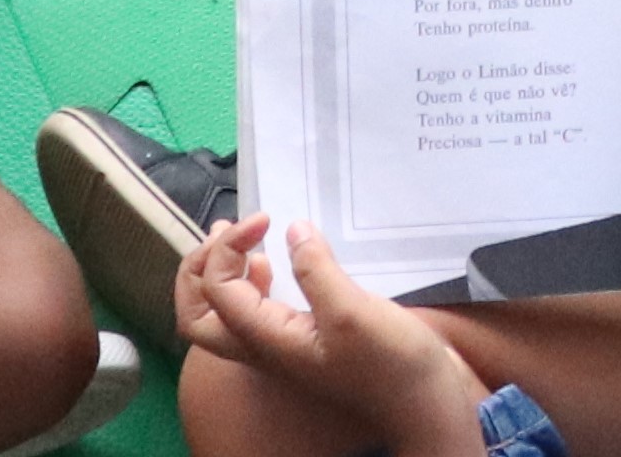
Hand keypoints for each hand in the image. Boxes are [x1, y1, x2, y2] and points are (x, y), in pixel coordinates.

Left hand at [176, 217, 487, 456]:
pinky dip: (251, 283)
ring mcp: (282, 346)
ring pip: (224, 315)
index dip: (228, 248)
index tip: (265, 219)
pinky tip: (274, 264)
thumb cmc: (389, 364)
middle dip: (200, 268)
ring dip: (221, 273)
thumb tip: (291, 230)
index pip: (216, 290)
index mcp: (267, 340)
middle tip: (227, 231)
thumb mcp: (351, 312)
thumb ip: (315, 268)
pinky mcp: (303, 340)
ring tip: (242, 239)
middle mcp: (264, 347)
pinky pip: (256, 312)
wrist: (422, 402)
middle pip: (199, 315)